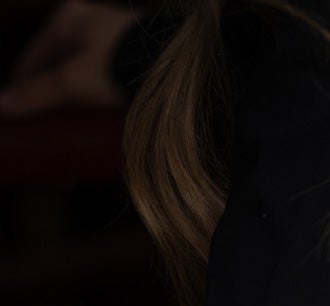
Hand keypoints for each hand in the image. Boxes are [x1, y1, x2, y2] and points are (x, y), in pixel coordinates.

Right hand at [0, 0, 146, 116]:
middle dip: (50, 91)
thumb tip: (3, 106)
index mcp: (66, 18)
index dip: (24, 87)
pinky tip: (97, 108)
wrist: (171, 67)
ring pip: (81, 66)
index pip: (33, 58)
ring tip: (70, 119)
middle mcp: (87, 19)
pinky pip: (103, 72)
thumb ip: (37, 94)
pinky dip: (94, 89)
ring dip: (73, 91)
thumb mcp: (72, 83)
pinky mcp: (132, 51)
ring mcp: (111, 34)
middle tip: (45, 120)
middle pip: (57, 62)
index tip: (20, 114)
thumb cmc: (119, 67)